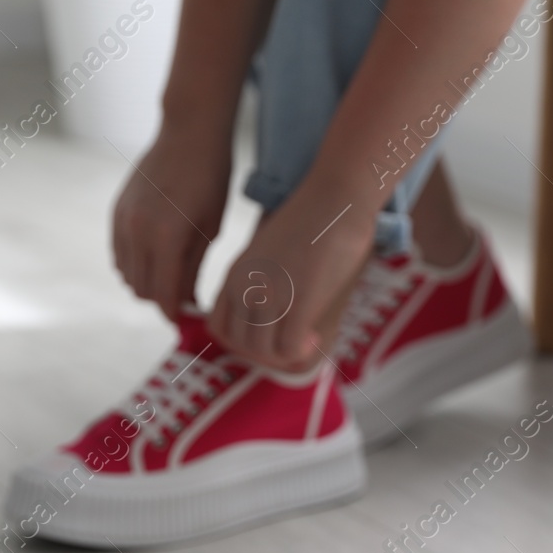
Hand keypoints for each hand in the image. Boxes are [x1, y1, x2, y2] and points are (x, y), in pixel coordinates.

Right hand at [112, 121, 230, 318]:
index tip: (188, 320)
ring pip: (126, 274)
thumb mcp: (210, 229)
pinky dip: (133, 265)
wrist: (189, 133)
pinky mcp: (117, 212)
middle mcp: (138, 231)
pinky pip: (118, 253)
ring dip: (146, 284)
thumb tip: (189, 304)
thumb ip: (194, 268)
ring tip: (172, 279)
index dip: (175, 314)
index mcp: (167, 238)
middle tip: (184, 300)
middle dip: (162, 300)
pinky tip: (156, 260)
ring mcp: (123, 221)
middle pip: (142, 289)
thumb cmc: (211, 180)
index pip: (164, 295)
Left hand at [208, 180, 376, 370]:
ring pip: (262, 351)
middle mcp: (246, 287)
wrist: (335, 197)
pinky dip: (301, 350)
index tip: (268, 337)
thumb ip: (264, 273)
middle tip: (292, 344)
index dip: (241, 342)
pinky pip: (288, 349)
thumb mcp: (271, 247)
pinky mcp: (296, 300)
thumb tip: (276, 300)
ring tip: (306, 339)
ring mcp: (270, 294)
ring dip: (284, 355)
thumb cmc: (312, 218)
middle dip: (265, 355)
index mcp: (235, 274)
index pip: (218, 328)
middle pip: (239, 345)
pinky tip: (316, 336)